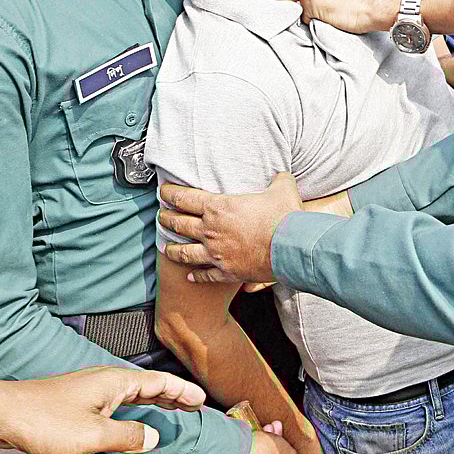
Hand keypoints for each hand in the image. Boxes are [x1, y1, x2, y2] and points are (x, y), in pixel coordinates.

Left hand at [0, 367, 206, 453]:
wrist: (3, 414)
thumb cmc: (45, 420)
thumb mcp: (93, 436)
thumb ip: (128, 437)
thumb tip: (153, 438)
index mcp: (116, 381)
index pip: (160, 383)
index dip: (183, 391)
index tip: (202, 399)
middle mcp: (106, 381)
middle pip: (149, 386)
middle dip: (173, 395)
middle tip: (194, 405)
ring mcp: (91, 391)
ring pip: (132, 395)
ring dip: (154, 403)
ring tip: (172, 411)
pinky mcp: (78, 403)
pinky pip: (117, 404)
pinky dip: (134, 411)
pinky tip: (132, 423)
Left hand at [158, 172, 303, 283]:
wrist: (292, 247)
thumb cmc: (285, 216)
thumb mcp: (283, 188)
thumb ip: (278, 180)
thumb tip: (281, 177)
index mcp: (219, 207)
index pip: (185, 198)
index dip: (171, 194)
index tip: (163, 192)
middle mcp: (211, 230)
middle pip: (180, 224)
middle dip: (167, 218)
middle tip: (161, 216)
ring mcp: (216, 253)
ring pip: (185, 252)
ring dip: (172, 249)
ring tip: (165, 248)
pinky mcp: (226, 271)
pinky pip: (205, 275)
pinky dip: (196, 276)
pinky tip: (190, 277)